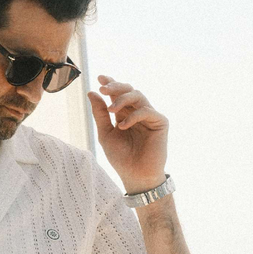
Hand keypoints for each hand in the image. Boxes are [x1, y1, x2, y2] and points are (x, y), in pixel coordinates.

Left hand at [87, 75, 168, 190]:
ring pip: (138, 96)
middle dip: (115, 86)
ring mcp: (150, 116)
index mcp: (125, 114)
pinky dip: (133, 116)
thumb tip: (92, 93)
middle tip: (103, 89)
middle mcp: (137, 112)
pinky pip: (147, 111)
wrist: (135, 176)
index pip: (118, 93)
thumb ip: (100, 114)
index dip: (110, 83)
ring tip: (111, 110)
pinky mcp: (160, 123)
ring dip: (122, 99)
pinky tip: (122, 125)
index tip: (100, 77)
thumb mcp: (105, 134)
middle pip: (129, 90)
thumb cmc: (121, 158)